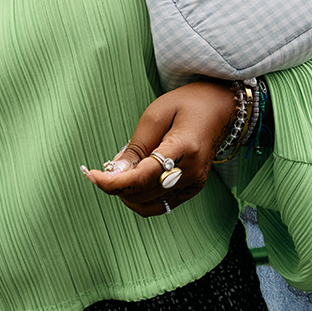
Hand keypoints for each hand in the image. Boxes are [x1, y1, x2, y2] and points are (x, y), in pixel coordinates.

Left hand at [82, 80, 235, 216]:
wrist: (220, 109)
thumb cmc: (186, 104)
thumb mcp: (156, 114)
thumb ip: (136, 146)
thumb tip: (115, 172)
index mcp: (185, 147)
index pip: (144, 175)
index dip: (114, 181)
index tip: (92, 175)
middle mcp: (193, 172)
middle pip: (144, 192)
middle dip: (116, 185)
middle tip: (102, 169)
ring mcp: (195, 185)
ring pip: (149, 205)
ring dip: (126, 195)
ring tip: (119, 173)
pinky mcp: (193, 190)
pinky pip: (160, 206)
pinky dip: (140, 199)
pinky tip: (133, 182)